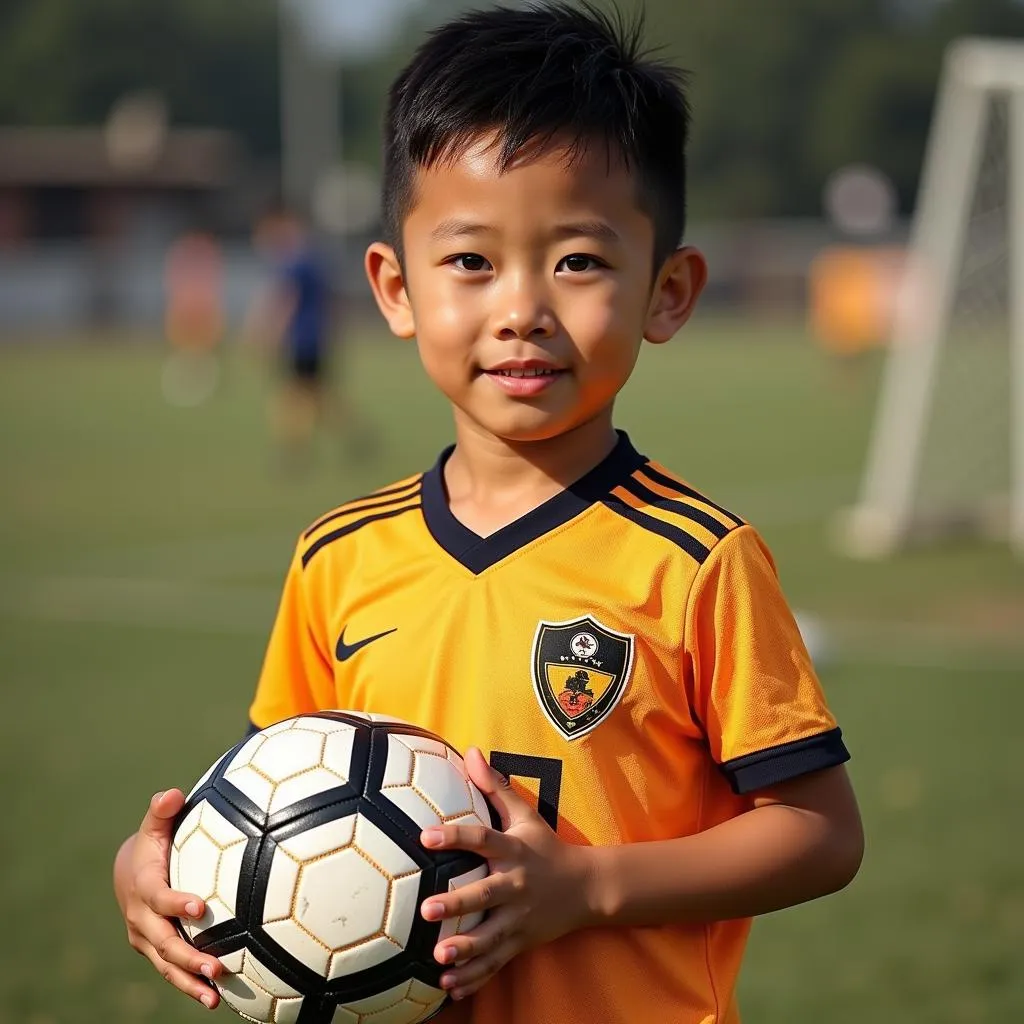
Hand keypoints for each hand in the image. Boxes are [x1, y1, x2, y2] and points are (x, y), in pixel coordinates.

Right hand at [114, 789, 222, 1008]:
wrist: (129, 872)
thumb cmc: (154, 842)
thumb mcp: (155, 825)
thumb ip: (162, 811)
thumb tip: (172, 794)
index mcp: (143, 886)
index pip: (159, 898)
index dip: (177, 903)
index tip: (202, 906)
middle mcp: (140, 918)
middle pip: (164, 942)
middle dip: (188, 957)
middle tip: (216, 966)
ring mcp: (146, 938)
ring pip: (167, 965)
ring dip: (190, 982)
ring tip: (215, 997)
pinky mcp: (154, 950)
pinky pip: (172, 971)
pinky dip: (190, 985)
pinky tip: (216, 998)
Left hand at [419, 748, 593, 999]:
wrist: (587, 888)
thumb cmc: (546, 847)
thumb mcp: (525, 815)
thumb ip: (495, 785)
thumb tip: (471, 750)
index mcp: (514, 851)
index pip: (483, 840)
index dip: (455, 836)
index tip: (425, 836)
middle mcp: (516, 885)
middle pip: (485, 895)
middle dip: (457, 903)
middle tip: (427, 909)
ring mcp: (520, 918)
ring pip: (490, 937)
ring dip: (465, 949)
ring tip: (439, 959)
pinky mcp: (521, 942)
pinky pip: (496, 962)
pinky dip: (474, 977)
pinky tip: (449, 988)